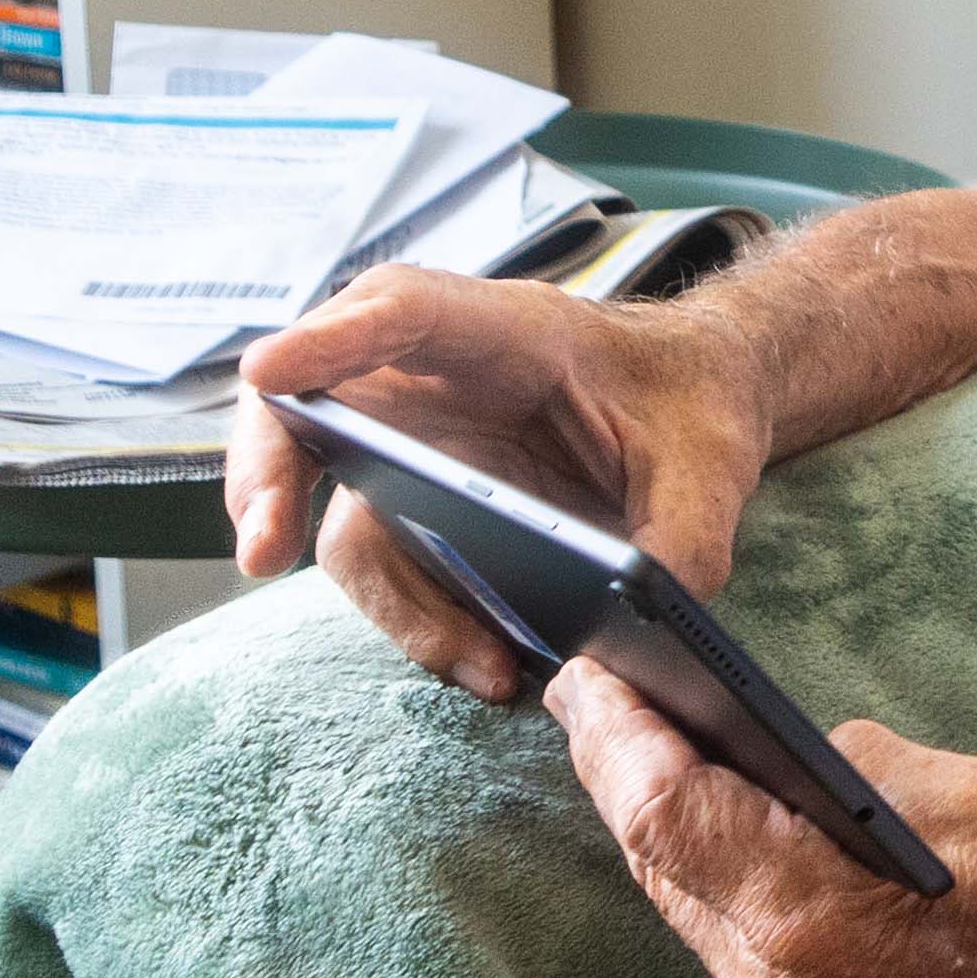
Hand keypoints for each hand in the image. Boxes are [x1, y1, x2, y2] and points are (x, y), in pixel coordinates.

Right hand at [227, 270, 772, 699]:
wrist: (697, 407)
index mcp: (504, 329)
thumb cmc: (691, 402)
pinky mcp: (415, 507)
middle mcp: (430, 381)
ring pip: (346, 520)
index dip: (329, 338)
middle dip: (269, 476)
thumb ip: (687, 528)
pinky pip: (390, 569)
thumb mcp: (714, 458)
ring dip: (394, 604)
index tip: (272, 371)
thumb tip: (655, 610)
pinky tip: (488, 662)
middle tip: (262, 550)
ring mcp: (411, 446)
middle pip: (311, 410)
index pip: (400, 311)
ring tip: (483, 666)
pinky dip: (424, 622)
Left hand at [548, 661, 976, 977]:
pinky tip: (724, 823)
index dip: (614, 739)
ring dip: (661, 823)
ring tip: (649, 745)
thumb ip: (878, 768)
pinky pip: (725, 937)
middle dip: (621, 771)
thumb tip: (812, 751)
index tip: (588, 677)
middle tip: (601, 693)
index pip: (665, 814)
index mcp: (812, 915)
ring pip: (683, 902)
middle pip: (655, 861)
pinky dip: (709, 870)